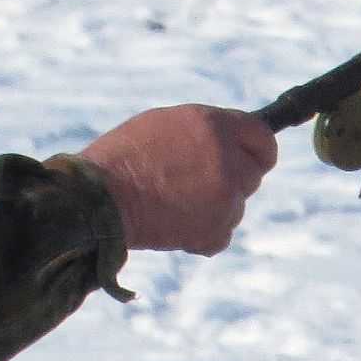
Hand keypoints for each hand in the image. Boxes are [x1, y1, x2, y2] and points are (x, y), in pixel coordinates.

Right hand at [77, 104, 277, 254]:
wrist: (98, 201)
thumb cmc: (120, 160)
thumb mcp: (163, 126)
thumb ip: (204, 132)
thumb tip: (229, 143)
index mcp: (213, 125)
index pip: (261, 136)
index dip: (255, 149)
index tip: (249, 159)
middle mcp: (226, 157)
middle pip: (253, 174)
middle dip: (232, 181)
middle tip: (198, 186)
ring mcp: (225, 195)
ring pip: (236, 206)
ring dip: (214, 208)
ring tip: (172, 203)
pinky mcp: (216, 229)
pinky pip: (222, 234)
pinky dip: (203, 235)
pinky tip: (173, 224)